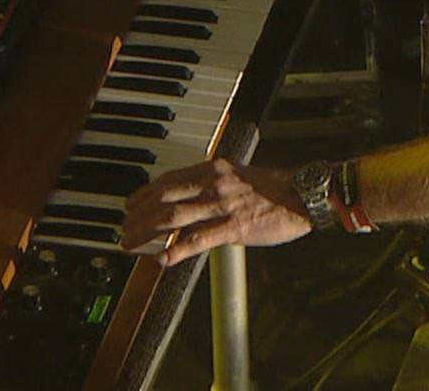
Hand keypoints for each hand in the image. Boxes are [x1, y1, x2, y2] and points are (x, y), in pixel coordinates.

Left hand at [119, 158, 311, 264]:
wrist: (304, 195)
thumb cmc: (276, 188)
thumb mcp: (239, 175)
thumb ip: (214, 183)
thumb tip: (192, 194)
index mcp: (214, 169)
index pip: (169, 179)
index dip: (145, 193)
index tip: (131, 204)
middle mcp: (214, 183)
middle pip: (163, 197)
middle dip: (137, 214)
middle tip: (123, 228)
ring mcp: (223, 205)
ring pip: (173, 217)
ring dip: (146, 231)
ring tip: (130, 243)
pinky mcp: (234, 227)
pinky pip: (198, 239)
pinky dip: (176, 250)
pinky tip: (162, 259)